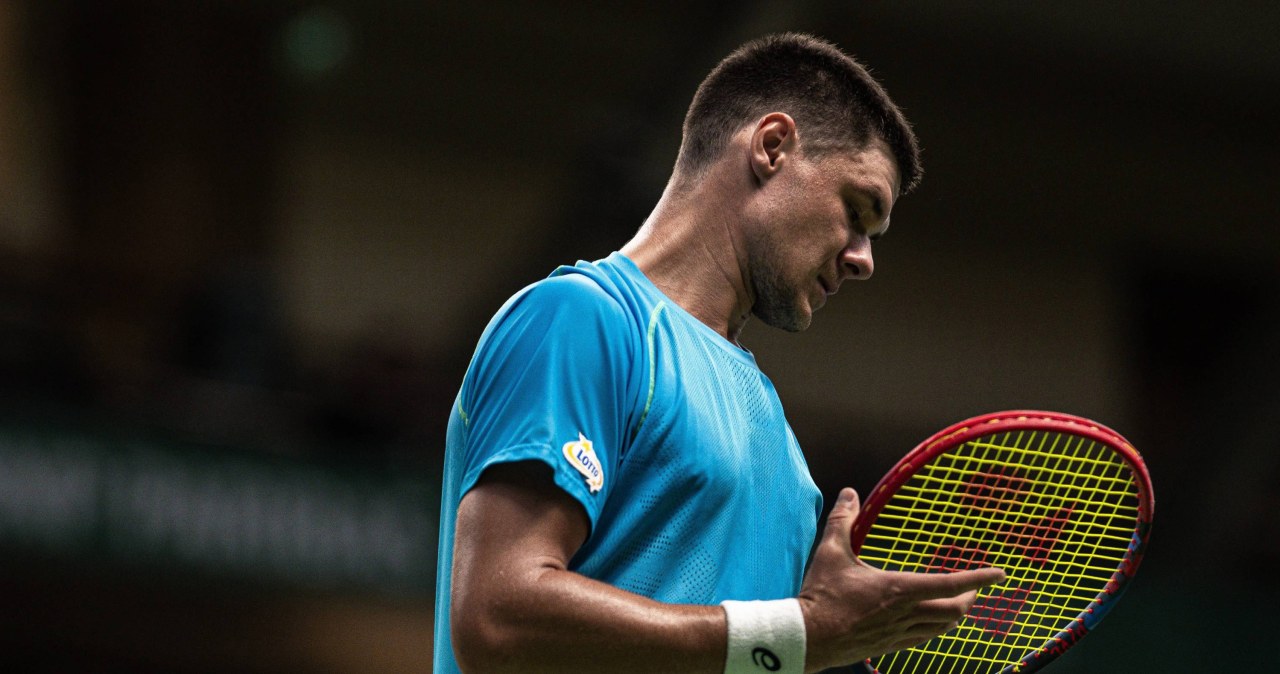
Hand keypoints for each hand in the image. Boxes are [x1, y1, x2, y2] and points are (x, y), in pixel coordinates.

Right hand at [797, 488, 1005, 671]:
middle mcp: (905, 614)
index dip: (979, 578)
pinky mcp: (889, 647)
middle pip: (954, 610)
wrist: (807, 637)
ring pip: (942, 628)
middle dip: (970, 597)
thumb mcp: (830, 552)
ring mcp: (899, 633)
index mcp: (898, 589)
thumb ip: (843, 521)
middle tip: (975, 588)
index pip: (950, 584)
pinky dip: (934, 628)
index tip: (999, 573)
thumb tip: (849, 493)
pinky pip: (923, 638)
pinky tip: (927, 622)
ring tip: (957, 604)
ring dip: (954, 614)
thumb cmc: (821, 595)